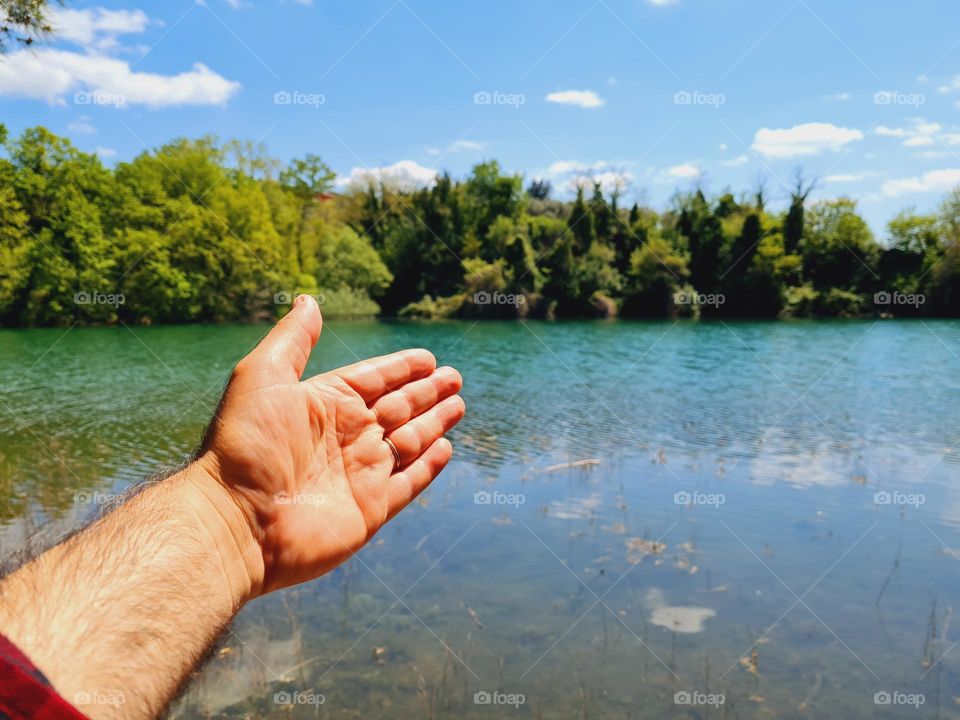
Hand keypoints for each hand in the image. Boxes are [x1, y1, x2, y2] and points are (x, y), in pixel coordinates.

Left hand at [192, 295, 463, 596]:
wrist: (236, 521)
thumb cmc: (245, 445)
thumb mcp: (263, 376)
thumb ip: (293, 339)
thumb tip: (308, 299)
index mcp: (325, 403)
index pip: (374, 379)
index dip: (402, 368)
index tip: (428, 358)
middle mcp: (345, 436)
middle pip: (398, 407)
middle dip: (427, 392)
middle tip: (455, 378)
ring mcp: (360, 473)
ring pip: (410, 441)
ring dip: (435, 422)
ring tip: (458, 405)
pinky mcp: (371, 508)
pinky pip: (409, 482)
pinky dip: (429, 466)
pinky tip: (445, 448)